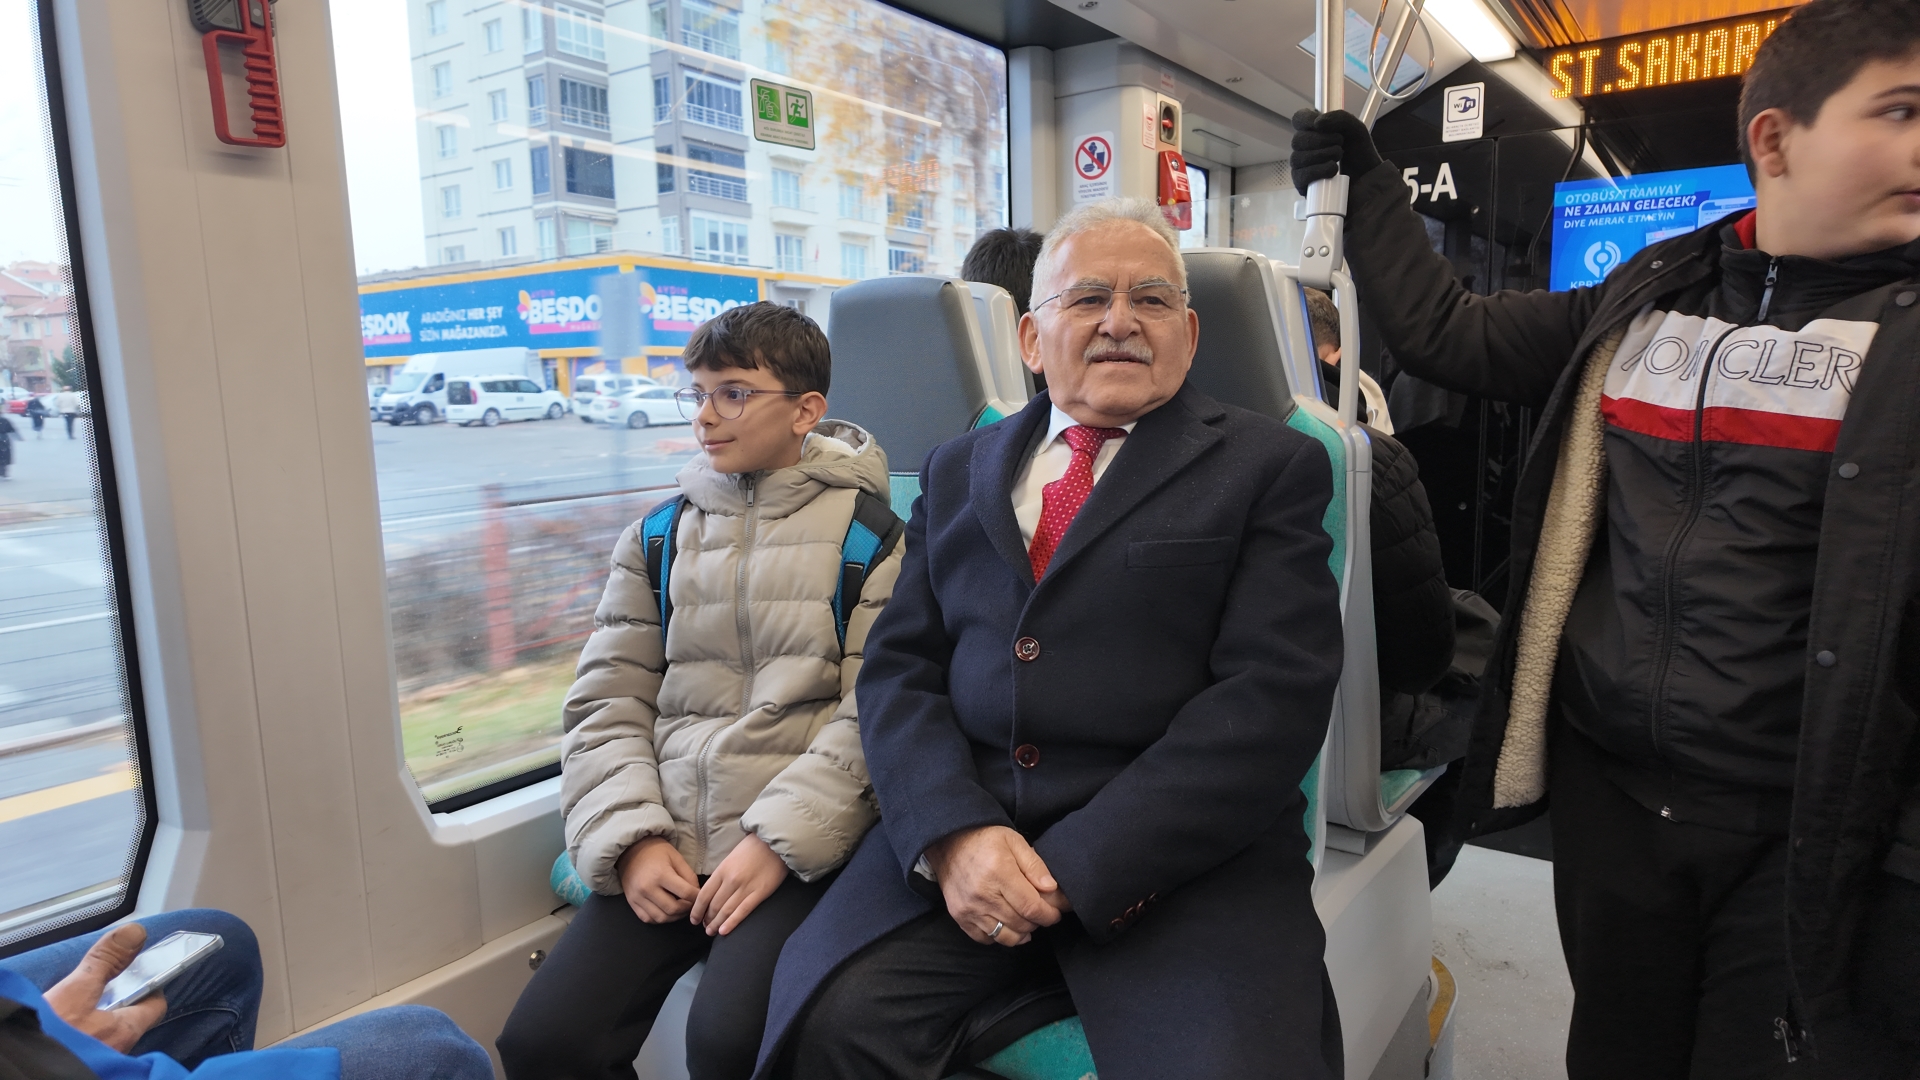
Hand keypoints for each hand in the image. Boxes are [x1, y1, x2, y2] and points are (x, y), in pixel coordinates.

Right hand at [43, 923, 167, 1052]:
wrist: (21, 1067)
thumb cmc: (50, 1037)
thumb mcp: (76, 990)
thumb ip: (106, 961)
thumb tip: (135, 933)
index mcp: (126, 1031)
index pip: (155, 1005)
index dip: (150, 986)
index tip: (140, 972)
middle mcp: (118, 1049)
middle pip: (132, 1018)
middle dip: (121, 1000)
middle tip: (103, 984)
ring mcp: (100, 1057)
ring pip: (109, 1031)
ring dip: (100, 1015)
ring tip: (81, 1001)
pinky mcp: (79, 1062)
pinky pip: (90, 1042)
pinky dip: (83, 1029)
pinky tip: (65, 1022)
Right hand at [617, 836, 699, 922]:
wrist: (629, 850)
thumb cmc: (655, 851)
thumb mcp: (675, 857)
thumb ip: (688, 875)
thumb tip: (696, 893)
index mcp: (660, 874)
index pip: (685, 893)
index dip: (697, 897)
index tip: (700, 896)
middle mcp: (647, 888)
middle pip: (673, 909)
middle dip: (687, 909)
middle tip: (691, 903)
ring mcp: (637, 897)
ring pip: (661, 918)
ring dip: (674, 916)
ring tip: (680, 908)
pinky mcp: (631, 903)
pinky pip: (648, 919)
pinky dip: (660, 918)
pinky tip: (666, 911)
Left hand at [691, 833, 789, 935]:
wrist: (775, 842)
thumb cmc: (752, 848)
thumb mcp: (731, 858)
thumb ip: (722, 875)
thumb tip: (712, 893)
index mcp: (722, 870)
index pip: (704, 895)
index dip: (697, 910)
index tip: (694, 919)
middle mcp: (731, 880)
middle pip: (714, 905)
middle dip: (707, 919)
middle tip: (705, 927)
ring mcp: (745, 887)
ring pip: (726, 911)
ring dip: (717, 924)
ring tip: (712, 932)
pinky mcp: (760, 893)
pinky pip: (743, 911)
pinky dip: (732, 923)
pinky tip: (724, 931)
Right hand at [924, 826, 1068, 946]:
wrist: (948, 842)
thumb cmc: (985, 839)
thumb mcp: (1014, 841)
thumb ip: (1035, 865)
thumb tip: (1052, 889)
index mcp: (999, 872)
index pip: (1031, 907)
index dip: (1049, 915)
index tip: (1056, 913)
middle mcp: (982, 894)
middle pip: (1020, 924)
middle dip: (1037, 922)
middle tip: (1041, 913)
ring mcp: (969, 908)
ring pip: (1005, 936)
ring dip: (1021, 932)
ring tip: (1025, 920)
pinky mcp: (959, 916)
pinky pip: (986, 939)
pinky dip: (1000, 936)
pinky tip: (1006, 923)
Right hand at [1290, 108, 1383, 194]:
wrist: (1369, 179)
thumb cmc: (1360, 154)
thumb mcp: (1356, 128)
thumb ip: (1340, 118)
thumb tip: (1317, 123)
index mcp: (1314, 130)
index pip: (1298, 119)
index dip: (1306, 120)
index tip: (1321, 125)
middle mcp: (1304, 148)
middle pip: (1297, 139)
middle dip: (1321, 140)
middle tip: (1340, 144)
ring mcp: (1302, 167)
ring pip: (1298, 158)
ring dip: (1323, 155)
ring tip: (1339, 159)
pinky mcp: (1302, 185)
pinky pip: (1300, 176)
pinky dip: (1319, 171)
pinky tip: (1332, 171)